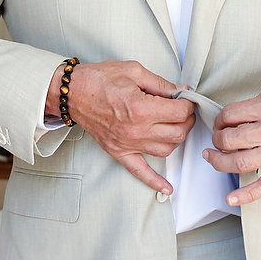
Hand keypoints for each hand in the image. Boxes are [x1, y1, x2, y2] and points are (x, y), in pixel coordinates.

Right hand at [49, 60, 194, 194]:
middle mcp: (136, 130)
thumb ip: (160, 83)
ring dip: (176, 139)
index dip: (188, 103)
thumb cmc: (98, 80)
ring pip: (166, 150)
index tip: (186, 99)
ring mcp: (127, 144)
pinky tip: (167, 188)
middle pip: (178, 132)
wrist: (72, 93)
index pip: (180, 112)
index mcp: (140, 108)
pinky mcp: (119, 152)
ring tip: (174, 126)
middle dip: (186, 120)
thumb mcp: (133, 71)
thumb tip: (180, 90)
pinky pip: (139, 172)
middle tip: (183, 110)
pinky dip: (154, 182)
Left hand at [203, 90, 260, 205]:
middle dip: (217, 140)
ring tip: (213, 158)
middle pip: (229, 139)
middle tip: (217, 140)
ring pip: (239, 162)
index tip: (220, 124)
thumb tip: (230, 119)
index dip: (219, 120)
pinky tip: (231, 198)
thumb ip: (254, 107)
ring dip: (220, 162)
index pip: (230, 115)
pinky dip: (246, 195)